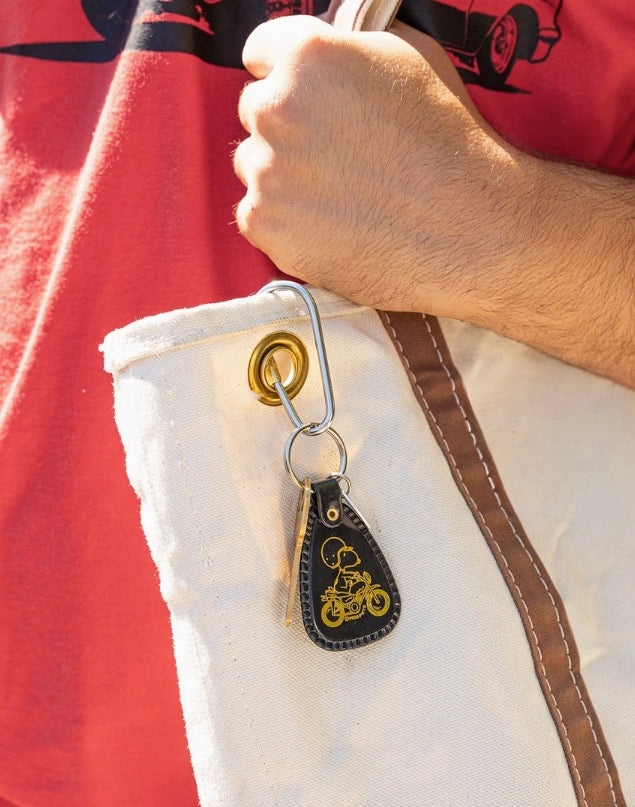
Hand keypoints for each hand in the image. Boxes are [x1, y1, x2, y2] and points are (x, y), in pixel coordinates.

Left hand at [233, 16, 512, 318]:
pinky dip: (284, 221)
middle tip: (335, 154)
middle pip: (256, 111)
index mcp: (308, 57)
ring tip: (339, 194)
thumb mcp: (412, 58)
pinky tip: (328, 223)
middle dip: (287, 127)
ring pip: (254, 165)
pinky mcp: (266, 226)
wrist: (468, 229)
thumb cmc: (449, 142)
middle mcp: (276, 108)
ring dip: (283, 175)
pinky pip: (256, 215)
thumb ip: (352, 46)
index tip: (306, 98)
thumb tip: (332, 46)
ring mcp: (266, 172)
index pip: (261, 52)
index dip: (286, 74)